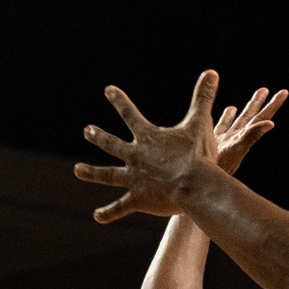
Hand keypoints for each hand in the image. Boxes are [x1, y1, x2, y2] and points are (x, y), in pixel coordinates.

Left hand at [74, 70, 222, 223]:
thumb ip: (203, 98)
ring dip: (92, 172)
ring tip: (77, 170)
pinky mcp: (138, 199)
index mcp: (148, 137)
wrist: (193, 184)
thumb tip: (211, 72)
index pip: (130, 114)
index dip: (119, 101)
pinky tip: (97, 216)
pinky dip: (109, 212)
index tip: (108, 90)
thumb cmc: (197, 153)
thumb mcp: (200, 122)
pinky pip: (120, 206)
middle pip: (112, 144)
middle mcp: (135, 157)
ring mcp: (134, 179)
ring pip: (108, 175)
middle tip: (87, 130)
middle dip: (99, 137)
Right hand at [212, 86, 285, 176]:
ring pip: (238, 121)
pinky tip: (229, 110)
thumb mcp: (236, 149)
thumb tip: (271, 123)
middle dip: (259, 103)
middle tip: (266, 90)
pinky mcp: (213, 145)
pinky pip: (222, 127)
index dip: (273, 105)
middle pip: (251, 116)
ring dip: (245, 109)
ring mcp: (225, 141)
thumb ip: (251, 135)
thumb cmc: (217, 169)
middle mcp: (236, 137)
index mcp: (244, 136)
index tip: (284, 93)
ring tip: (253, 97)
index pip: (261, 118)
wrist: (201, 183)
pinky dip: (227, 117)